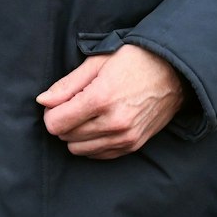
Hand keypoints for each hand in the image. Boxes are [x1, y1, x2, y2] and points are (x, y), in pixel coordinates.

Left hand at [36, 44, 184, 158]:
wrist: (174, 73)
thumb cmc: (134, 61)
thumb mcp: (98, 62)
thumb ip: (67, 85)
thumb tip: (43, 101)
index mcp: (101, 98)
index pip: (56, 123)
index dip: (51, 112)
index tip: (59, 101)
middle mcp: (113, 123)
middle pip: (66, 137)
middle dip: (63, 121)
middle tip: (75, 104)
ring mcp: (125, 137)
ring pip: (79, 150)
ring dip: (77, 134)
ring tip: (88, 114)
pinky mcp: (133, 145)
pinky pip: (98, 155)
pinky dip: (92, 143)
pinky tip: (99, 124)